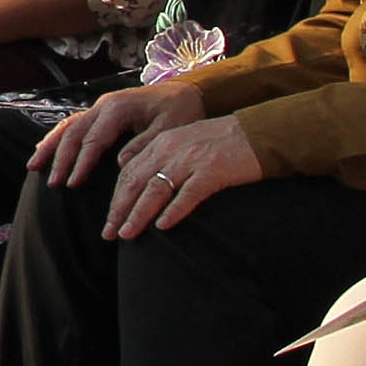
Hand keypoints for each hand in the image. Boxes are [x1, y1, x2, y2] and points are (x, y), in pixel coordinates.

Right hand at [29, 83, 196, 187]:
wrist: (186, 92)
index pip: (93, 139)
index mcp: (118, 108)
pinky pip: (72, 124)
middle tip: (52, 183)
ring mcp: (99, 107)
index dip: (81, 162)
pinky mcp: (100, 112)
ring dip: (50, 147)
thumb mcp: (169, 129)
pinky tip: (44, 149)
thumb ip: (144, 144)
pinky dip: (56, 137)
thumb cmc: (180, 111)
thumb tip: (120, 163)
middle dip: (60, 158)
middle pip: (74, 132)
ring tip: (34, 167)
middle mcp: (103, 105)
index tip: (72, 184)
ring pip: (67, 126)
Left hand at [99, 113, 263, 236]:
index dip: (116, 197)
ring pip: (155, 190)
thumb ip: (163, 160)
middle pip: (135, 182)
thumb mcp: (185, 143)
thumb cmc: (222, 142)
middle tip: (108, 233)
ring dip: (138, 214)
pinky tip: (162, 226)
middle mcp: (171, 150)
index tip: (109, 219)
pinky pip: (187, 194)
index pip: (129, 172)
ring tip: (127, 234)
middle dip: (118, 210)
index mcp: (162, 142)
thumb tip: (142, 188)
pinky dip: (173, 211)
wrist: (257, 131)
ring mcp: (191, 160)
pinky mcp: (212, 171)